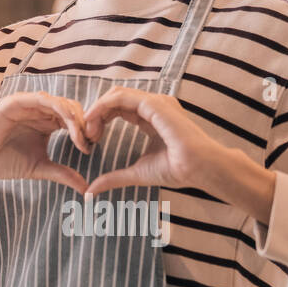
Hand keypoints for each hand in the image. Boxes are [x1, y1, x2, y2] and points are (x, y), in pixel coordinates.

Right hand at [0, 91, 93, 195]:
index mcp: (47, 122)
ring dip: (73, 116)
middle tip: (88, 142)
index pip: (74, 119)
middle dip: (83, 123)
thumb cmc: (6, 162)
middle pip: (71, 108)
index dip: (85, 131)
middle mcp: (39, 111)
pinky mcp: (15, 102)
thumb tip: (87, 189)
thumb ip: (63, 174)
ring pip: (59, 102)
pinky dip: (56, 107)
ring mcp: (28, 105)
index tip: (89, 149)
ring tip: (79, 136)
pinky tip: (65, 122)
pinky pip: (40, 99)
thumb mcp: (41, 168)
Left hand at [81, 86, 228, 197]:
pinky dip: (103, 106)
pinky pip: (121, 97)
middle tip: (87, 135)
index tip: (90, 139)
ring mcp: (155, 102)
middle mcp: (153, 105)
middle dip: (96, 113)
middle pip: (114, 99)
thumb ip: (114, 178)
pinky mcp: (154, 104)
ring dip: (97, 110)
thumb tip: (90, 192)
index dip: (100, 119)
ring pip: (116, 94)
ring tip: (90, 131)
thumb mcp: (137, 173)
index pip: (118, 108)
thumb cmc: (178, 170)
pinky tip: (93, 121)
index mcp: (151, 117)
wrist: (200, 169)